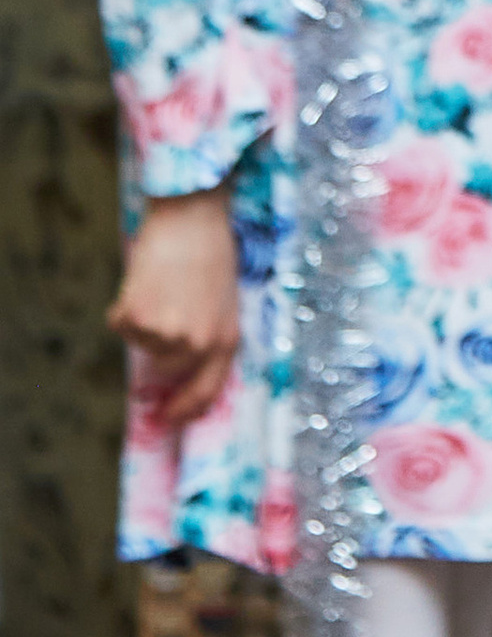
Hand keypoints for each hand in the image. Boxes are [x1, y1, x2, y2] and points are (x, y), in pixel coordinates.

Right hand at [111, 192, 241, 427]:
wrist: (192, 218)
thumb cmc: (210, 252)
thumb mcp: (223, 302)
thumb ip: (206, 335)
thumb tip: (174, 367)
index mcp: (226, 341)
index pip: (206, 394)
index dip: (184, 411)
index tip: (167, 418)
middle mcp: (198, 345)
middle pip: (164, 368)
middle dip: (156, 347)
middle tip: (153, 317)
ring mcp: (166, 335)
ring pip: (140, 341)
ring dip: (143, 317)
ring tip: (163, 283)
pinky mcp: (138, 319)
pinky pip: (120, 322)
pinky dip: (125, 304)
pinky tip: (145, 279)